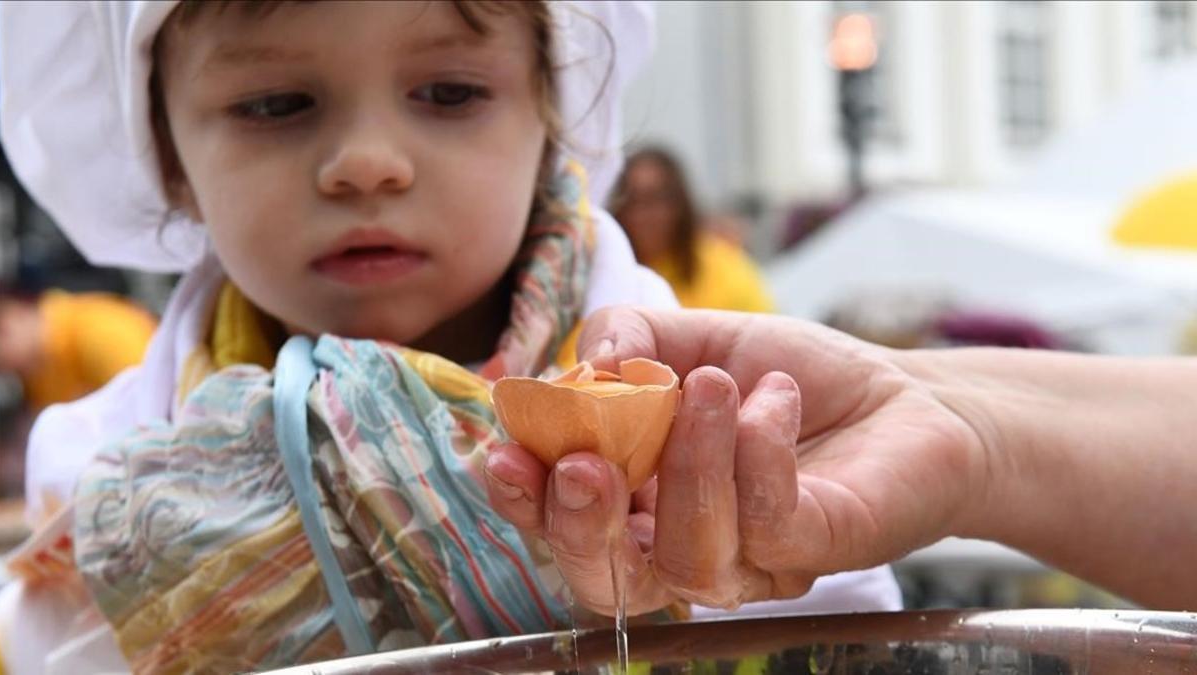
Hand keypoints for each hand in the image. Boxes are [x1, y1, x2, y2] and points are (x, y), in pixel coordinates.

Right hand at [484, 307, 986, 615]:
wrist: (902, 394)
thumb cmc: (790, 377)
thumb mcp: (696, 337)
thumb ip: (627, 338)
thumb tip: (580, 364)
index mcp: (639, 502)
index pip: (564, 524)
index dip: (525, 502)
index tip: (504, 453)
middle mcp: (683, 548)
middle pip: (608, 579)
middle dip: (581, 525)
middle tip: (582, 460)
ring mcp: (750, 563)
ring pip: (689, 555)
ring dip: (688, 462)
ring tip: (716, 384)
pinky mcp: (813, 553)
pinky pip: (766, 524)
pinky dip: (757, 452)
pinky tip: (774, 400)